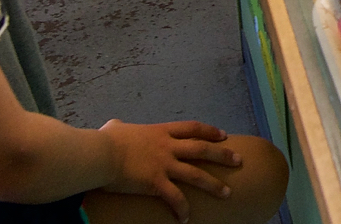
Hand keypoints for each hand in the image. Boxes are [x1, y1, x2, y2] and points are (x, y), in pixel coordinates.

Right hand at [100, 119, 237, 222]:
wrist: (101, 154)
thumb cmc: (106, 141)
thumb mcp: (116, 128)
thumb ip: (121, 127)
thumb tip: (115, 126)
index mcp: (161, 132)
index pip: (192, 128)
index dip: (210, 131)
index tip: (224, 135)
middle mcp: (167, 146)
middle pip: (202, 149)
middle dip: (223, 155)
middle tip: (239, 160)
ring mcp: (164, 164)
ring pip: (196, 174)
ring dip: (213, 184)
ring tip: (227, 193)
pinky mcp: (156, 182)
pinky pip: (174, 198)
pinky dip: (182, 209)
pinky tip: (186, 219)